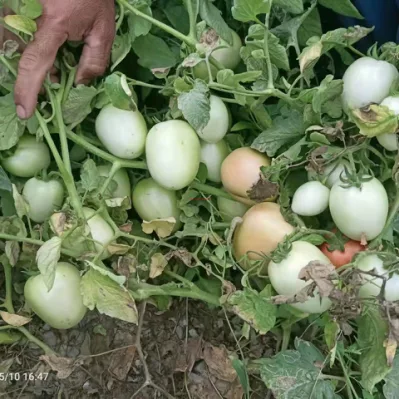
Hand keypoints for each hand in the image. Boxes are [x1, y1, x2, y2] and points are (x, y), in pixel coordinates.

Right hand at [13, 0, 114, 119]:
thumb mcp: (103, 30)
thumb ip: (94, 61)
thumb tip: (79, 84)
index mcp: (54, 23)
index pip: (35, 64)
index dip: (28, 90)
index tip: (25, 111)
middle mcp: (28, 14)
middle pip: (22, 57)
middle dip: (35, 78)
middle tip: (52, 84)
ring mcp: (18, 7)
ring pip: (15, 46)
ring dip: (33, 63)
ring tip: (54, 68)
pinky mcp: (15, 6)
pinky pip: (14, 34)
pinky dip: (29, 50)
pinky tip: (48, 56)